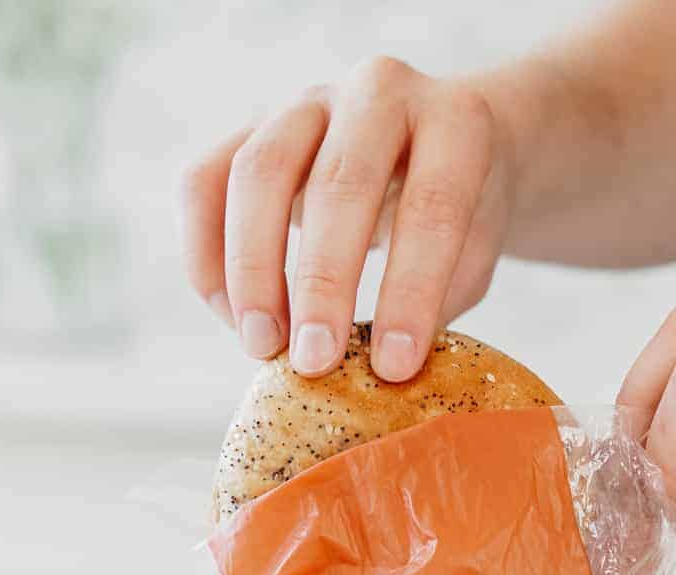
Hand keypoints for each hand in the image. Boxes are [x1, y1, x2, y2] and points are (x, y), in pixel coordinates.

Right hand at [181, 58, 515, 380]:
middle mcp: (379, 94)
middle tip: (314, 363)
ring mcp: (307, 104)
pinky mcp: (249, 129)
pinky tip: (232, 318)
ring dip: (252, 271)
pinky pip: (202, 184)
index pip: (433, 204)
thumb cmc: (457, 217)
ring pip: (257, 172)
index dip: (411, 292)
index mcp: (456, 122)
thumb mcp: (473, 256)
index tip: (393, 369)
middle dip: (323, 284)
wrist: (432, 148)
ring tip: (263, 347)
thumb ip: (434, 304)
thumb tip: (376, 380)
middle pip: (339, 182)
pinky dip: (207, 257)